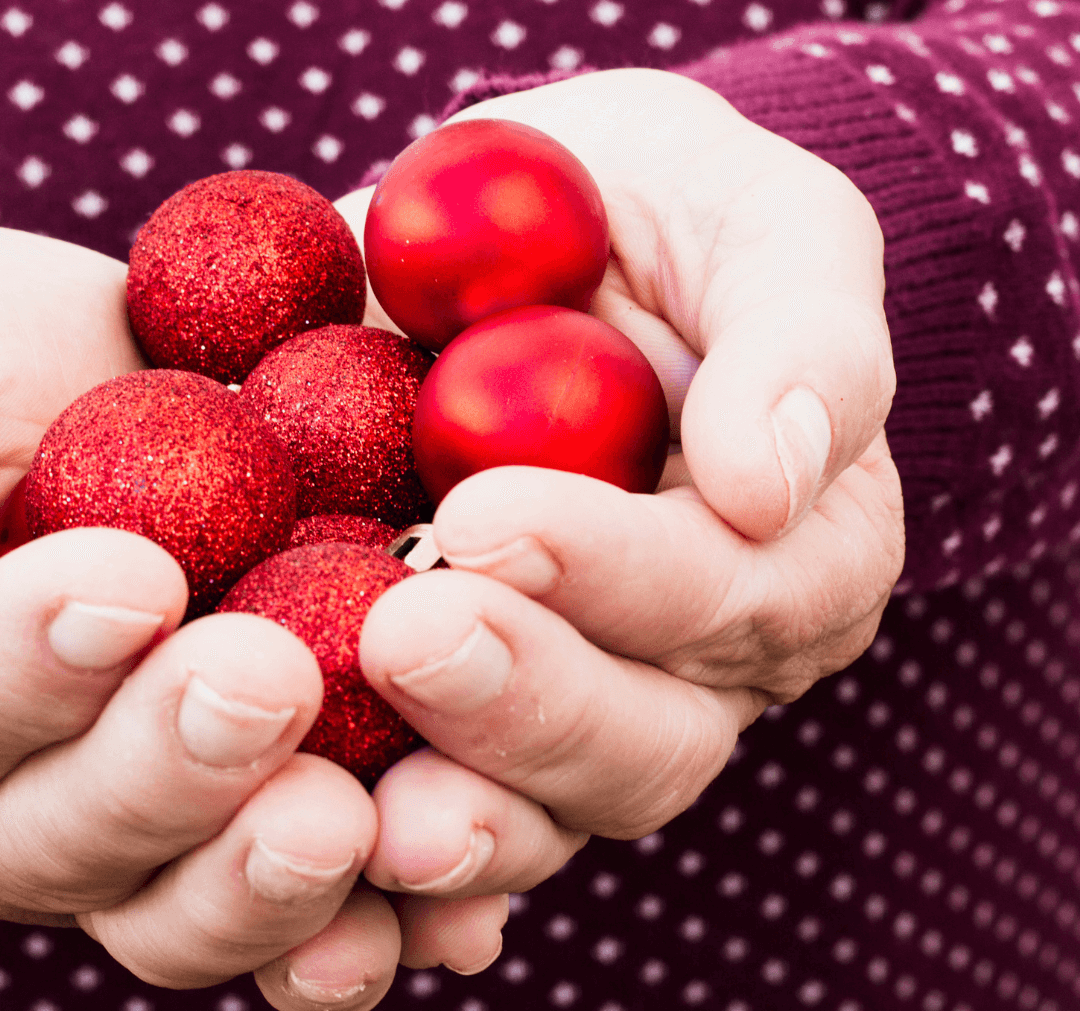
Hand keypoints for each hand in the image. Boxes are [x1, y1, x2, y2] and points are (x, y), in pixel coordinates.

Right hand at [0, 226, 437, 1004]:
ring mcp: (121, 848)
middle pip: (61, 840)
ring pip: (187, 911)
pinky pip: (314, 914)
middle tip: (265, 679)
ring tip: (359, 812)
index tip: (125, 581)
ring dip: (274, 878)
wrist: (78, 379)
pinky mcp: (251, 832)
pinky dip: (392, 915)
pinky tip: (460, 906)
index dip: (12, 672)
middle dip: (168, 769)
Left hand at [341, 70, 904, 939]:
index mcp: (802, 561)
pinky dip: (354, 865)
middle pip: (636, 746)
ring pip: (531, 813)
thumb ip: (801, 342)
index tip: (487, 515)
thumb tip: (767, 482)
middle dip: (522, 707)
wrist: (544, 229)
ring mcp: (566, 705)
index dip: (613, 573)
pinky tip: (276, 861)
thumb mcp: (773, 227)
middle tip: (405, 636)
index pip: (724, 597)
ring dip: (447, 817)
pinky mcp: (444, 714)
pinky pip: (407, 808)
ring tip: (351, 809)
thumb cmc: (685, 214)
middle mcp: (696, 670)